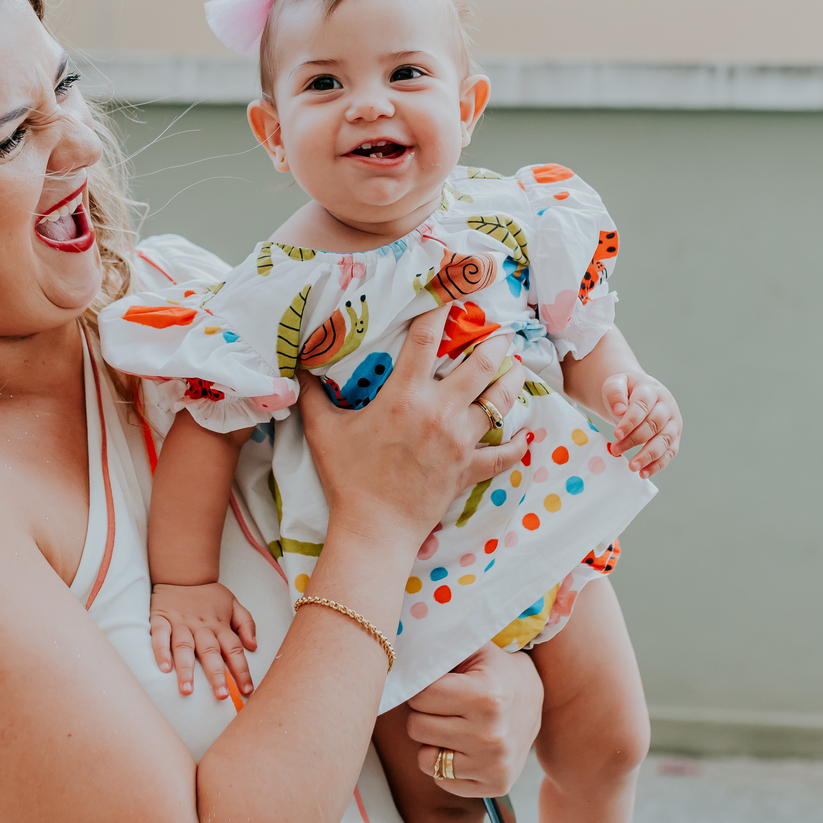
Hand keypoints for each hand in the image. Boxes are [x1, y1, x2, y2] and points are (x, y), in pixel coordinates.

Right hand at [150, 582, 256, 699]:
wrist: (183, 573)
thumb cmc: (209, 595)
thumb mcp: (233, 603)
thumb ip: (246, 623)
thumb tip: (253, 646)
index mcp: (220, 625)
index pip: (234, 649)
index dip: (241, 670)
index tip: (247, 690)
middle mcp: (201, 626)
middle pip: (210, 652)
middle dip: (216, 675)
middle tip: (221, 695)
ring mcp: (180, 623)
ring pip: (184, 647)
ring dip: (186, 669)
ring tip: (187, 691)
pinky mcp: (161, 619)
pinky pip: (160, 636)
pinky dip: (161, 651)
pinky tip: (164, 668)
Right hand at [298, 307, 528, 570]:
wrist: (374, 529)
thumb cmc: (347, 479)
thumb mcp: (322, 431)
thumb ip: (312, 395)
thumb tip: (298, 366)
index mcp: (404, 396)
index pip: (425, 339)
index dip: (438, 310)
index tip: (450, 293)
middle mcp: (439, 412)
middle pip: (479, 364)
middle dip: (495, 342)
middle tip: (502, 331)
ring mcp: (459, 441)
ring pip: (500, 402)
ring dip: (512, 382)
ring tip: (517, 368)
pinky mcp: (469, 469)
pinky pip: (503, 454)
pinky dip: (516, 444)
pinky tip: (524, 435)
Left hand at [403, 644, 544, 797]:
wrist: (535, 701)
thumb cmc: (496, 671)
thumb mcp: (475, 650)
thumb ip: (438, 650)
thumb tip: (400, 660)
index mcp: (486, 696)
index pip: (419, 697)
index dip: (421, 689)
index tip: (436, 685)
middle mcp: (491, 734)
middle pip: (417, 728)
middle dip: (424, 714)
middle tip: (443, 706)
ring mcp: (494, 764)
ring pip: (425, 759)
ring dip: (432, 742)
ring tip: (452, 726)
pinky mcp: (496, 786)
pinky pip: (441, 779)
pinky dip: (446, 764)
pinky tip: (464, 747)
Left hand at [602, 371, 681, 476]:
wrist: (636, 393)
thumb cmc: (625, 390)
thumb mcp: (615, 383)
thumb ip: (615, 392)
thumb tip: (620, 410)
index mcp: (652, 390)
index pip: (643, 405)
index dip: (631, 421)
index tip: (616, 434)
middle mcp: (667, 406)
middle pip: (654, 424)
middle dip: (634, 439)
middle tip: (615, 449)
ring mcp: (673, 423)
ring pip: (664, 441)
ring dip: (648, 455)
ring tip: (632, 466)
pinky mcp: (674, 438)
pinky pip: (669, 453)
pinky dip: (657, 465)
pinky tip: (643, 473)